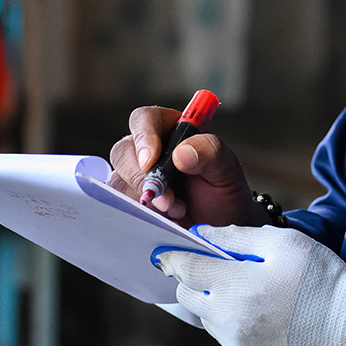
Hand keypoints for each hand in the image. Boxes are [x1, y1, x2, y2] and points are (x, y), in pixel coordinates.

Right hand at [107, 105, 255, 226]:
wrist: (221, 226)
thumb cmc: (224, 192)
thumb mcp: (227, 170)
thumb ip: (210, 152)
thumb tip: (181, 153)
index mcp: (170, 129)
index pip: (144, 120)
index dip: (143, 137)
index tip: (150, 162)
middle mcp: (148, 150)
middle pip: (122, 152)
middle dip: (141, 179)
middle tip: (167, 202)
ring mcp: (135, 177)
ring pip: (118, 182)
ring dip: (144, 202)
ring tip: (176, 214)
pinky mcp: (130, 201)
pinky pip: (120, 206)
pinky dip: (139, 216)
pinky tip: (163, 222)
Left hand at [154, 225, 345, 345]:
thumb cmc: (320, 278)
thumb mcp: (283, 243)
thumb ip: (236, 236)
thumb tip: (203, 234)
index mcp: (234, 286)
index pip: (185, 269)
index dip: (171, 258)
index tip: (162, 253)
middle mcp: (227, 319)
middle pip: (187, 296)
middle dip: (193, 280)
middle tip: (215, 268)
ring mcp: (235, 344)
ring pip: (204, 318)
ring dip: (213, 302)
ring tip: (246, 290)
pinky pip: (223, 337)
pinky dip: (230, 322)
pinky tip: (257, 312)